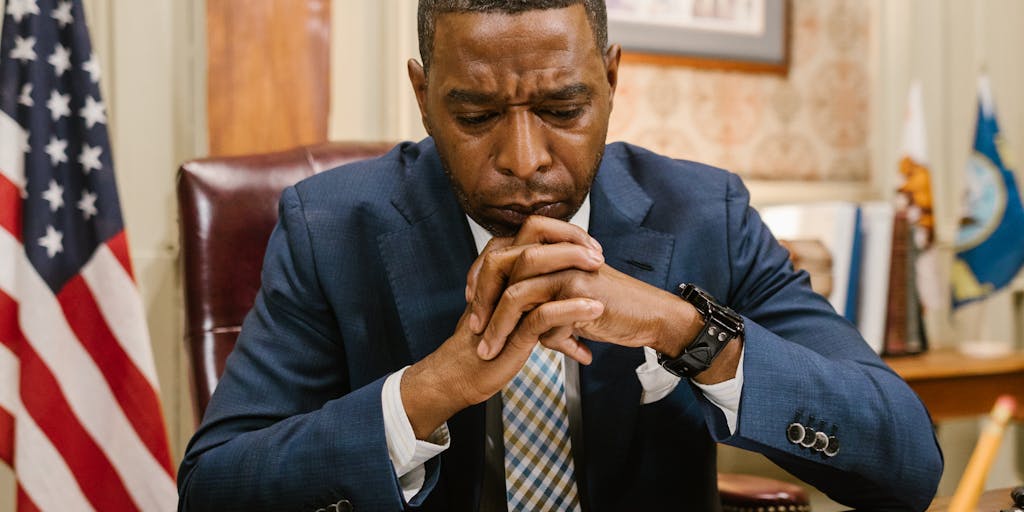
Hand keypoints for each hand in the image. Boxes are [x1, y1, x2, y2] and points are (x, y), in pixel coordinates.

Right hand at [399, 220, 604, 438]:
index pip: (533, 231)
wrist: (464, 375)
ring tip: (599, 268)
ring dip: (570, 260)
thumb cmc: (493, 344)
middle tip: (597, 253)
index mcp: (504, 270)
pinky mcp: (510, 331)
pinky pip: (540, 313)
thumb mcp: (519, 312)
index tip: (591, 247)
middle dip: (568, 237)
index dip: (564, 233)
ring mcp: (503, 299)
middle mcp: (501, 277)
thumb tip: (566, 286)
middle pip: (532, 234)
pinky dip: (570, 308)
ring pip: (533, 263)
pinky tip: (593, 308)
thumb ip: (536, 296)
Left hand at [469, 215, 741, 384]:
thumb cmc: (613, 311)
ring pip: (515, 293)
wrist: (649, 316)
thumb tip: (531, 330)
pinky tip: (520, 354)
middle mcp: (553, 254)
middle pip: (498, 265)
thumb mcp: (571, 308)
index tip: (472, 307)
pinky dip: (528, 337)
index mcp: (549, 252)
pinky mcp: (577, 289)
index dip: (479, 278)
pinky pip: (539, 313)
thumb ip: (548, 310)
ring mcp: (564, 269)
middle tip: (474, 328)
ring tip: (488, 351)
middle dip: (480, 298)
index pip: (499, 254)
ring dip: (497, 325)